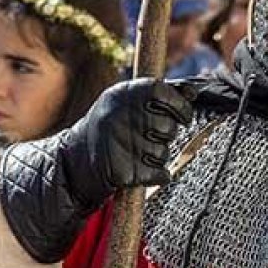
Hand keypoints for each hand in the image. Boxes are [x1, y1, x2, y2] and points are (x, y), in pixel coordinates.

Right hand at [0, 79, 193, 262]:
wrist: (75, 160)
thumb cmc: (111, 126)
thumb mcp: (129, 103)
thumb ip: (162, 96)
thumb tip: (192, 92)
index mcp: (123, 94)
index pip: (166, 93)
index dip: (181, 107)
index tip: (183, 116)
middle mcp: (120, 116)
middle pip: (169, 127)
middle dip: (165, 134)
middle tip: (146, 135)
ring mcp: (120, 144)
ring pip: (164, 152)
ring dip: (157, 155)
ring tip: (134, 151)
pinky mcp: (124, 171)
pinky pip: (161, 174)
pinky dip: (156, 174)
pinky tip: (137, 167)